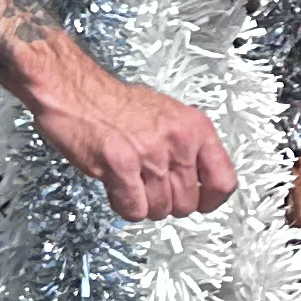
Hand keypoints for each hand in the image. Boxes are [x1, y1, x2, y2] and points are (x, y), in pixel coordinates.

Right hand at [20, 39, 237, 221]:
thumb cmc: (115, 102)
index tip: (201, 202)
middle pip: (188, 203)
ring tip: (132, 184)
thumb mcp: (169, 116)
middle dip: (168, 204)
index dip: (210, 200)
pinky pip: (134, 210)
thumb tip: (200, 180)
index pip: (224, 181)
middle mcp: (178, 141)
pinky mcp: (121, 165)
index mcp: (195, 127)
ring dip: (145, 205)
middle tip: (151, 189)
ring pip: (161, 210)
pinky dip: (125, 207)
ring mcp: (150, 154)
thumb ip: (188, 148)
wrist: (77, 91)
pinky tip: (117, 188)